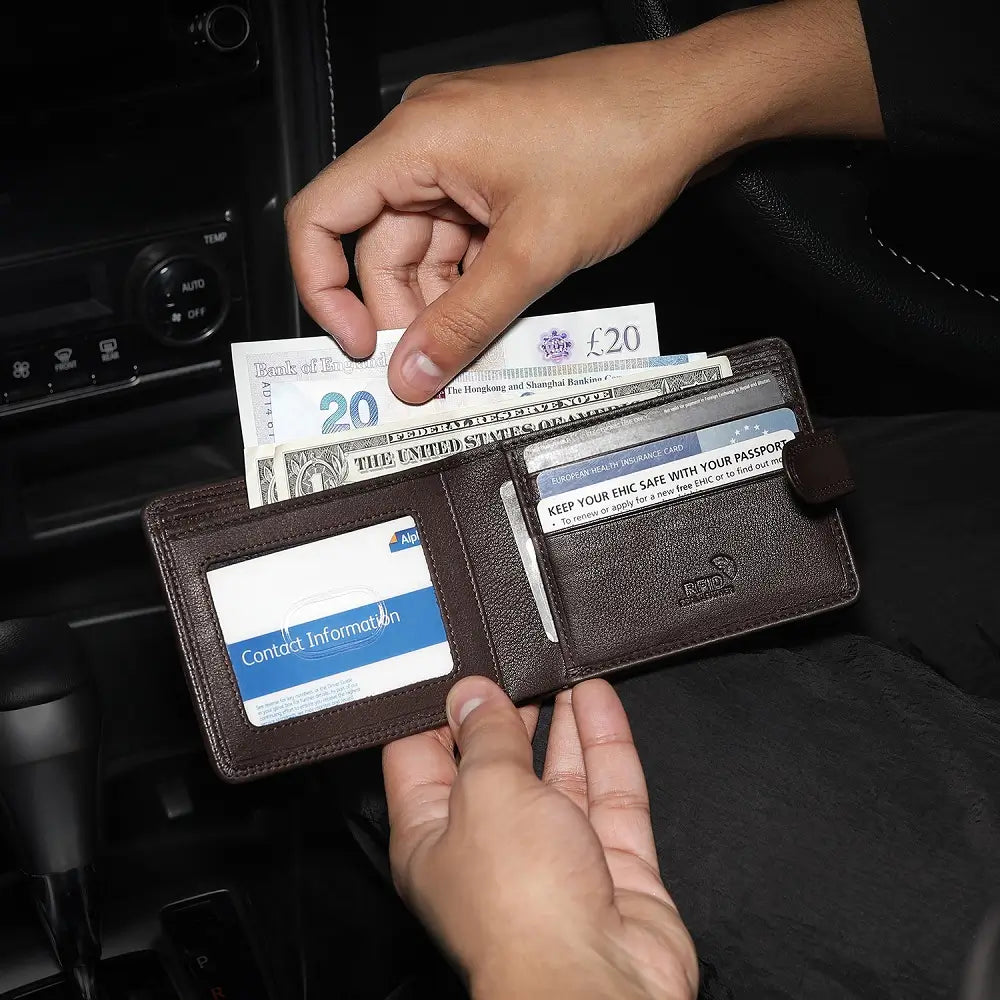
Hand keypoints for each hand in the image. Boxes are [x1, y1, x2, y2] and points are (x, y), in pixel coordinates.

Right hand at [286, 0, 880, 401]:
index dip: (323, 290)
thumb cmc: (620, 141)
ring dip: (442, 305)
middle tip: (429, 368)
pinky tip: (495, 318)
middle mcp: (427, 142)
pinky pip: (460, 241)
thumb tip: (414, 373)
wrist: (690, 107)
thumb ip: (466, 322)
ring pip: (424, 251)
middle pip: (378, 246)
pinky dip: (471, 283)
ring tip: (473, 350)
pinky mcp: (492, 174)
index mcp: (416, 141)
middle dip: (402, 313)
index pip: (321, 217)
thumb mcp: (533, 253)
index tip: (356, 344)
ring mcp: (461, 157)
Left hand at [383, 676, 696, 999]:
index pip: (422, 761)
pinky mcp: (609, 866)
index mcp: (433, 839)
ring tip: (561, 671)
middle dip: (505, 713)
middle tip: (517, 663)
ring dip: (559, 722)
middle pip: (495, 766)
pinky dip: (604, 746)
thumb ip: (485, 738)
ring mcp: (553, 858)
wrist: (598, 983)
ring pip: (555, 776)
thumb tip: (472, 695)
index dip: (436, 712)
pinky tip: (599, 701)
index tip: (456, 667)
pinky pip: (606, 794)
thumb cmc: (520, 907)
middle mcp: (491, 849)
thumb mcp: (487, 793)